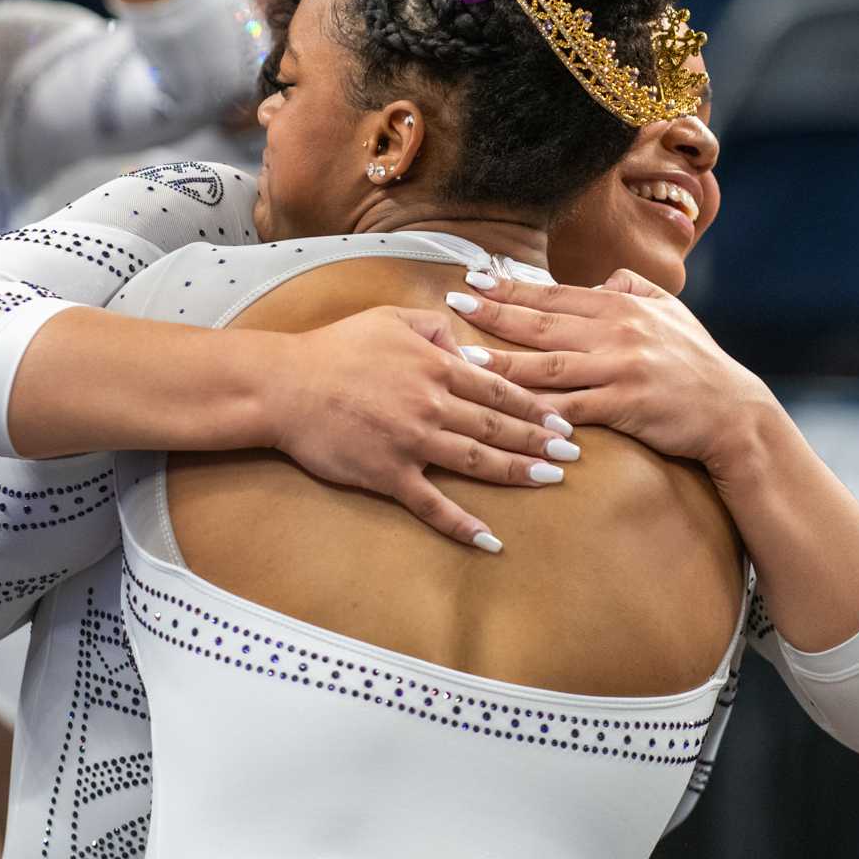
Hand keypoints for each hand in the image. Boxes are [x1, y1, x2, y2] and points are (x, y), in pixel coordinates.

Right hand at [270, 306, 580, 552]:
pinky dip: (461, 524)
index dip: (536, 406)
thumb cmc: (335, 349)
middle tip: (573, 456)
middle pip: (498, 426)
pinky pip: (431, 504)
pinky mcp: (389, 474)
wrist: (286, 386)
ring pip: (477, 461)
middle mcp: (432, 405)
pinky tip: (490, 540)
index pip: (499, 388)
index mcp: (436, 367)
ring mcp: (413, 442)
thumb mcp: (389, 318)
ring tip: (550, 482)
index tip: (563, 419)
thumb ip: (434, 326)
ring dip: (517, 473)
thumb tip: (465, 342)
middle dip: (540, 442)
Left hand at [443, 270, 776, 475]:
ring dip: (502, 360)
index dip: (512, 287)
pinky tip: (507, 408)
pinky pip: (571, 407)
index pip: (555, 294)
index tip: (476, 279)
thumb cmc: (697, 362)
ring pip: (548, 365)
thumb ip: (634, 290)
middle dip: (495, 312)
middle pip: (542, 323)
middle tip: (455, 302)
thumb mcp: (671, 311)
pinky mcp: (625, 404)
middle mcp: (617, 331)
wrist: (731, 412)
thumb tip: (604, 280)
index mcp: (622, 306)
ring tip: (464, 355)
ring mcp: (620, 368)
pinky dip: (538, 409)